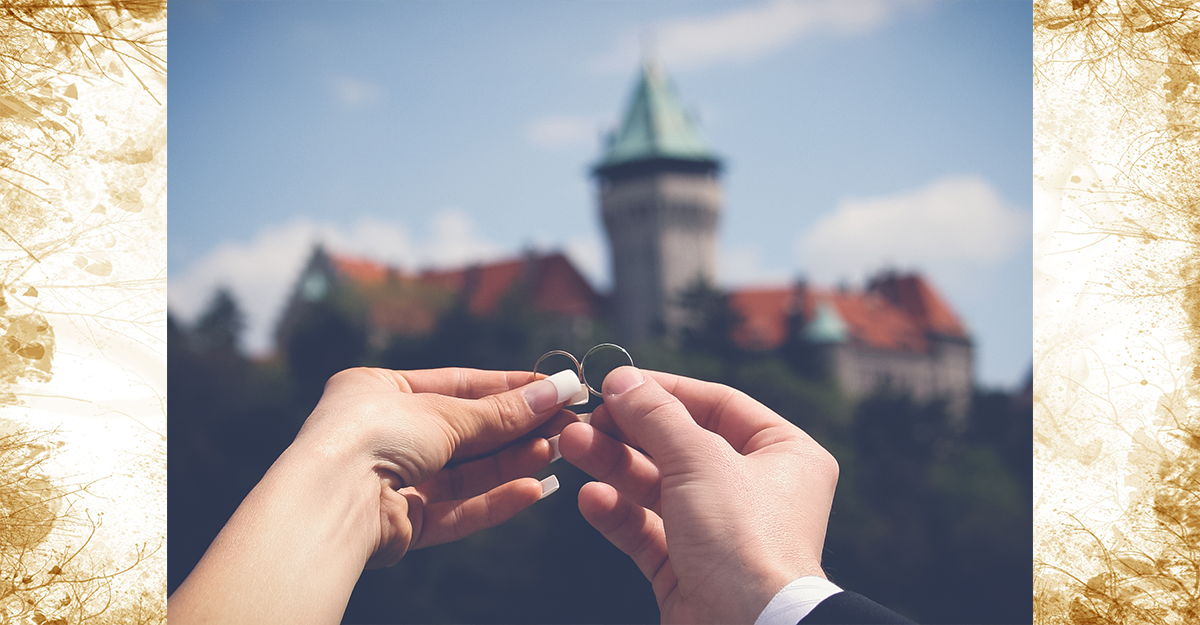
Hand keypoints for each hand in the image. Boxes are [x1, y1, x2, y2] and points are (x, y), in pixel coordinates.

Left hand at [295, 367, 573, 566]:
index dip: (508, 387)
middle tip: (566, 422)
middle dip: (515, 428)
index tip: (554, 388)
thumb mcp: (443, 412)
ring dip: (511, 462)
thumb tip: (554, 392)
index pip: (456, 384)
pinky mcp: (399, 524)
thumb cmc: (371, 437)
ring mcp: (389, 481)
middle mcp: (381, 435)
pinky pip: (455, 509)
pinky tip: (534, 489)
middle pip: (463, 431)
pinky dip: (494, 500)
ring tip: (556, 452)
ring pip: (463, 472)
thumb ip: (501, 411)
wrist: (329, 501)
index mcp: (377, 392)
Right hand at [558, 367, 838, 623]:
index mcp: (785, 455)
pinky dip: (619, 513)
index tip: (616, 381)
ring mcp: (722, 533)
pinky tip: (591, 498)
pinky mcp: (689, 570)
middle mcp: (757, 492)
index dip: (665, 389)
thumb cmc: (746, 542)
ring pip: (658, 487)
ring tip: (572, 446)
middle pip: (681, 445)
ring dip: (614, 465)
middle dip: (629, 430)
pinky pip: (649, 532)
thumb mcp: (699, 460)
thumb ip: (656, 416)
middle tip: (584, 416)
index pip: (718, 404)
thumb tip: (622, 379)